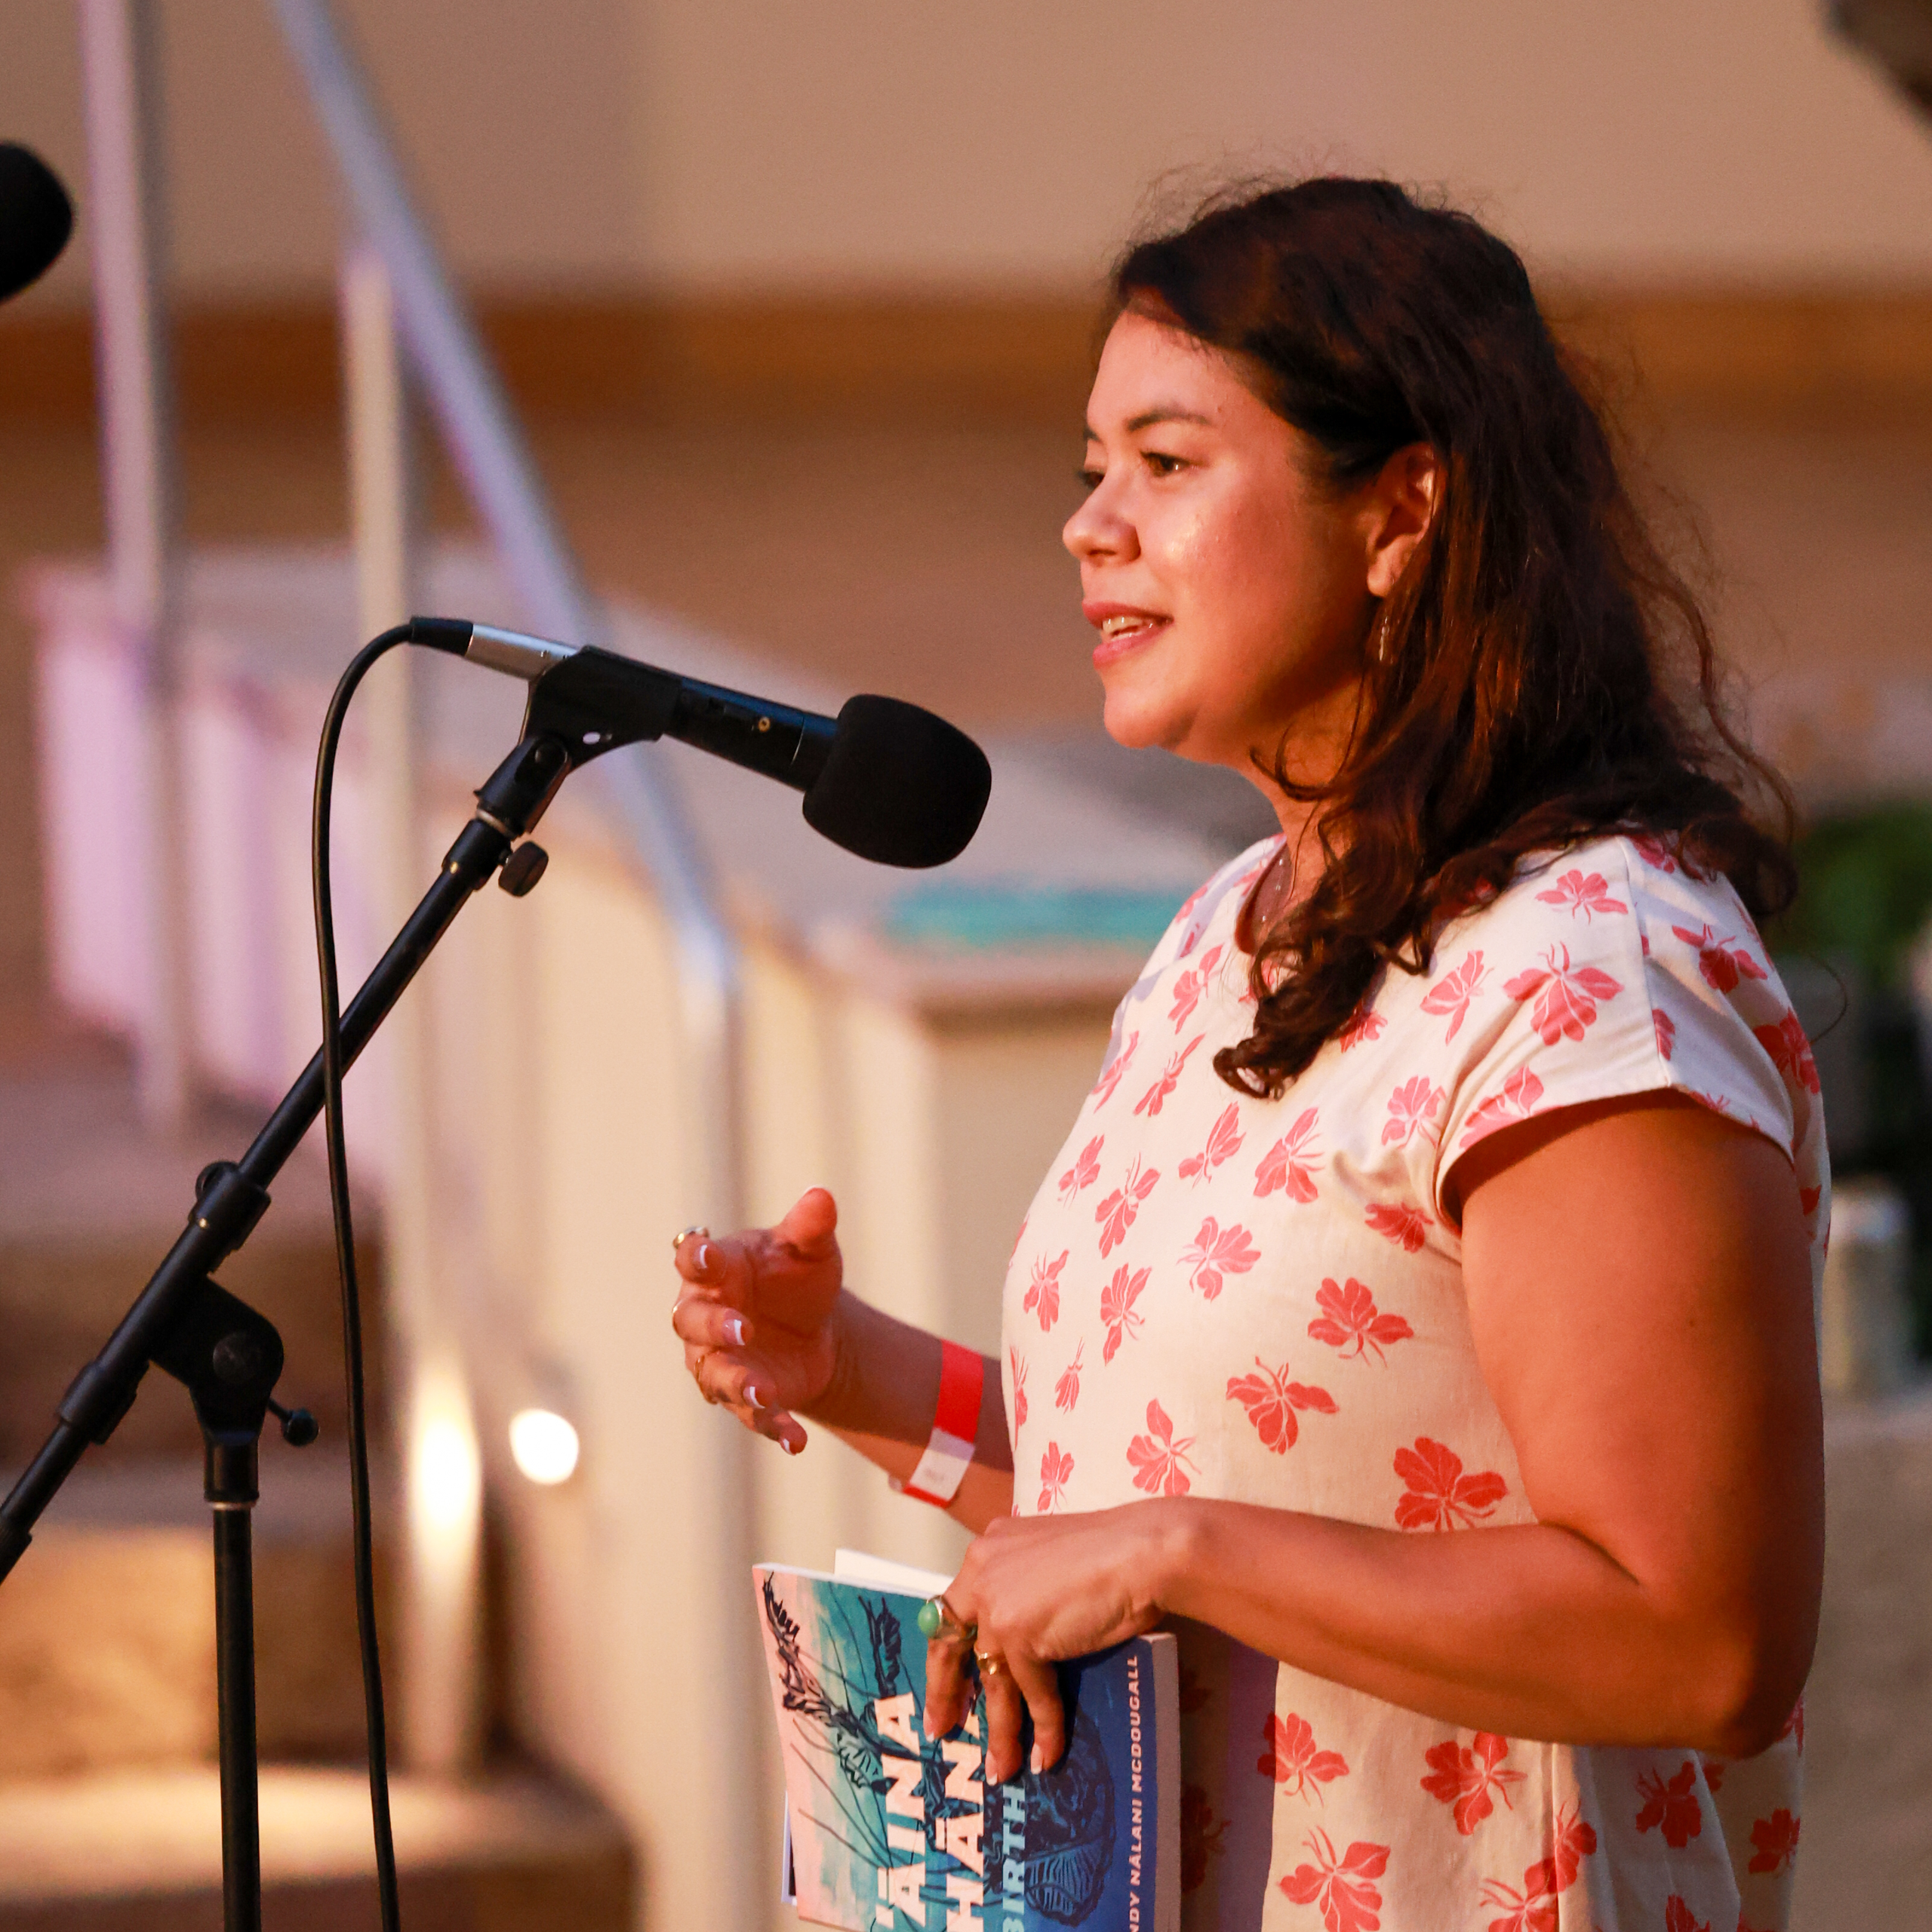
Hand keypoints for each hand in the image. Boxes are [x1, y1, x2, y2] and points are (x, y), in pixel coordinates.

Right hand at [670, 1188, 844, 1453]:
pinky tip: (797, 1441)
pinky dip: (774, 1428)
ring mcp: (721, 1360)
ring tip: (763, 1393)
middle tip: (741, 1328)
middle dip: (715, 1326)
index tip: (707, 1257)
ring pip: (715, 1375)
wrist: (816, 1325)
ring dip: (737, 1383)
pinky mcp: (746, 1396)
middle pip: (693, 1322)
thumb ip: (810, 1226)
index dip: (696, 1258)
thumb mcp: (811, 1249)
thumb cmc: (796, 1276)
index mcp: (716, 1270)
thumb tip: (822, 1197)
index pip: (693, 1260)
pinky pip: (753, 1418)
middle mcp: (706, 1316)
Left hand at [924, 1505, 1181, 1782]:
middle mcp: (982, 1572)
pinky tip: (1048, 1754)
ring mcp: (997, 1603)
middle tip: (940, 1730)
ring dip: (1000, 1731)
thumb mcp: (1052, 1565)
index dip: (948, 1649)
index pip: (955, 1607)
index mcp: (989, 1550)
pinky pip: (1031, 1692)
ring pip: (993, 1678)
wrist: (1142, 1552)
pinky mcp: (1020, 1633)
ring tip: (1003, 1771)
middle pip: (949, 1642)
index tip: (945, 1681)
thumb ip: (1029, 1590)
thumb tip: (1029, 1636)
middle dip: (944, 1692)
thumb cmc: (1114, 1551)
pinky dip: (1044, 1727)